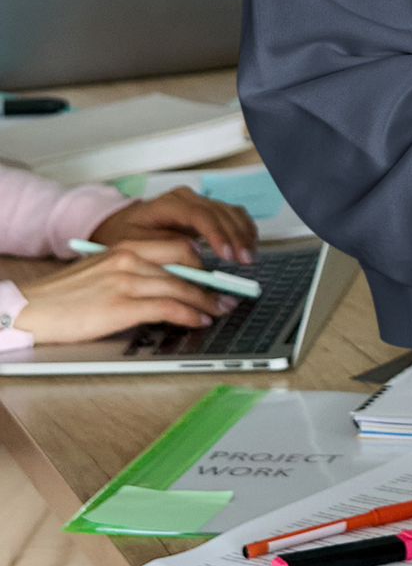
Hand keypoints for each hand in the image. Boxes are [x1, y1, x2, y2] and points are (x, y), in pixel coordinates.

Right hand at [12, 241, 234, 345]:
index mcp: (125, 246)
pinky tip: (199, 320)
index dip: (203, 263)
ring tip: (220, 310)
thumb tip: (168, 284)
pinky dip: (189, 314)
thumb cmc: (65, 296)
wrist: (30, 308)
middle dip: (212, 281)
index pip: (178, 246)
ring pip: (181, 287)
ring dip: (206, 301)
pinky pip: (168, 308)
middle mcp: (128, 257)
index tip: (217, 276)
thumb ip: (133, 270)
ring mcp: (126, 281)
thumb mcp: (103, 271)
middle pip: (186, 264)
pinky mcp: (121, 306)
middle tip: (228, 294)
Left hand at [90, 186, 256, 262]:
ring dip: (243, 234)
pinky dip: (243, 229)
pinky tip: (249, 245)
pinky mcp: (206, 211)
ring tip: (250, 258)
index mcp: (167, 203)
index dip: (216, 234)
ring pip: (230, 211)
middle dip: (235, 237)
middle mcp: (186, 198)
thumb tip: (193, 256)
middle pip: (220, 212)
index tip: (226, 254)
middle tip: (244, 261)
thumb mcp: (132, 244)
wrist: (118, 224)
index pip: (199, 214)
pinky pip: (232, 215)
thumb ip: (161, 249)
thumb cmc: (122, 234)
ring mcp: (198, 202)